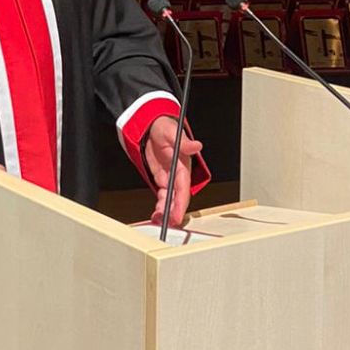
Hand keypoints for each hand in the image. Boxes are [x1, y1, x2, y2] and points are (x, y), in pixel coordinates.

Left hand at [143, 114, 202, 230]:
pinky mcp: (163, 179)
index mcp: (183, 165)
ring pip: (170, 199)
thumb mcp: (171, 132)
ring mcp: (170, 177)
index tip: (178, 215)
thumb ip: (184, 142)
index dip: (181, 202)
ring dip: (166, 211)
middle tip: (168, 224)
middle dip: (174, 211)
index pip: (183, 187)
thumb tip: (197, 145)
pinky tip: (156, 214)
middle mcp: (178, 174)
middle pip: (178, 197)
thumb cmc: (164, 127)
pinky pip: (163, 196)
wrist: (152, 126)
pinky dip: (160, 206)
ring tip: (158, 220)